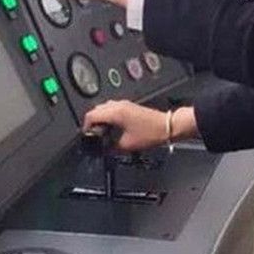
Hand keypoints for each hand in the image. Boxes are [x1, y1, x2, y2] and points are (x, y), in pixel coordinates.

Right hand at [83, 101, 198, 151]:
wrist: (167, 127)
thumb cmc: (152, 133)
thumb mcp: (127, 145)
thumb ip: (111, 148)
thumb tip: (104, 150)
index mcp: (115, 112)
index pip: (91, 115)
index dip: (86, 127)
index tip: (87, 136)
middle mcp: (118, 105)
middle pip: (95, 110)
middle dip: (92, 123)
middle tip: (94, 136)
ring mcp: (124, 104)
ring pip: (104, 108)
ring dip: (100, 119)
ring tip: (103, 133)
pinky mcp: (130, 106)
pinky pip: (112, 108)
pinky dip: (108, 116)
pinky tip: (113, 128)